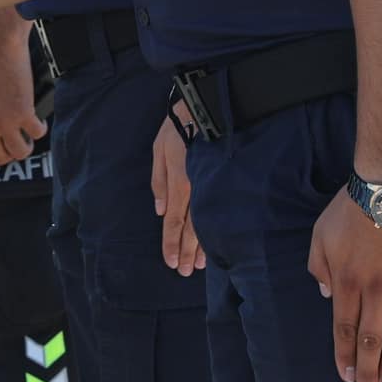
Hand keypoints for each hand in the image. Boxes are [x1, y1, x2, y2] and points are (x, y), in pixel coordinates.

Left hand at [0, 27, 46, 167]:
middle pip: (0, 159)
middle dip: (9, 151)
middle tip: (15, 138)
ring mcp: (4, 122)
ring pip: (20, 152)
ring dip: (26, 146)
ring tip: (28, 134)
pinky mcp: (24, 112)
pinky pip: (38, 134)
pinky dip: (41, 128)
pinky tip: (38, 120)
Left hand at [151, 119, 204, 275]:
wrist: (208, 108)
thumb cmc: (178, 128)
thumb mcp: (159, 150)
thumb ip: (159, 181)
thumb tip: (160, 210)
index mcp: (180, 182)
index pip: (174, 221)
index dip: (171, 243)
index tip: (171, 263)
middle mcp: (196, 189)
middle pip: (191, 229)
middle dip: (186, 251)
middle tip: (185, 272)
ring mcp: (211, 187)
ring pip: (206, 224)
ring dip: (202, 247)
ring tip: (199, 265)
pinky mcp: (221, 182)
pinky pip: (217, 211)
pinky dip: (215, 230)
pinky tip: (216, 243)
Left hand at [306, 190, 381, 381]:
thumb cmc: (349, 213)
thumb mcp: (320, 238)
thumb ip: (320, 269)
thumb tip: (326, 297)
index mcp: (346, 282)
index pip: (344, 329)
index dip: (344, 356)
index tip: (346, 377)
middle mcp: (373, 291)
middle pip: (370, 339)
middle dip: (368, 370)